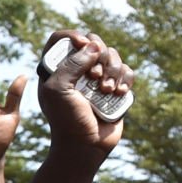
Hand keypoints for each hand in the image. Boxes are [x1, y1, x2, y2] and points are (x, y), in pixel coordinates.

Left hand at [38, 31, 133, 154]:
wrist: (84, 145)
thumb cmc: (65, 119)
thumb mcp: (57, 90)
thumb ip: (70, 64)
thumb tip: (94, 46)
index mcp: (55, 69)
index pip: (61, 39)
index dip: (73, 36)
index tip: (82, 43)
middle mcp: (76, 70)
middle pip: (93, 42)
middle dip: (98, 56)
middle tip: (93, 77)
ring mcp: (96, 78)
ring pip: (112, 55)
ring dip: (112, 70)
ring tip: (105, 90)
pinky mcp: (114, 87)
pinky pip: (126, 71)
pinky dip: (125, 79)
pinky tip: (118, 92)